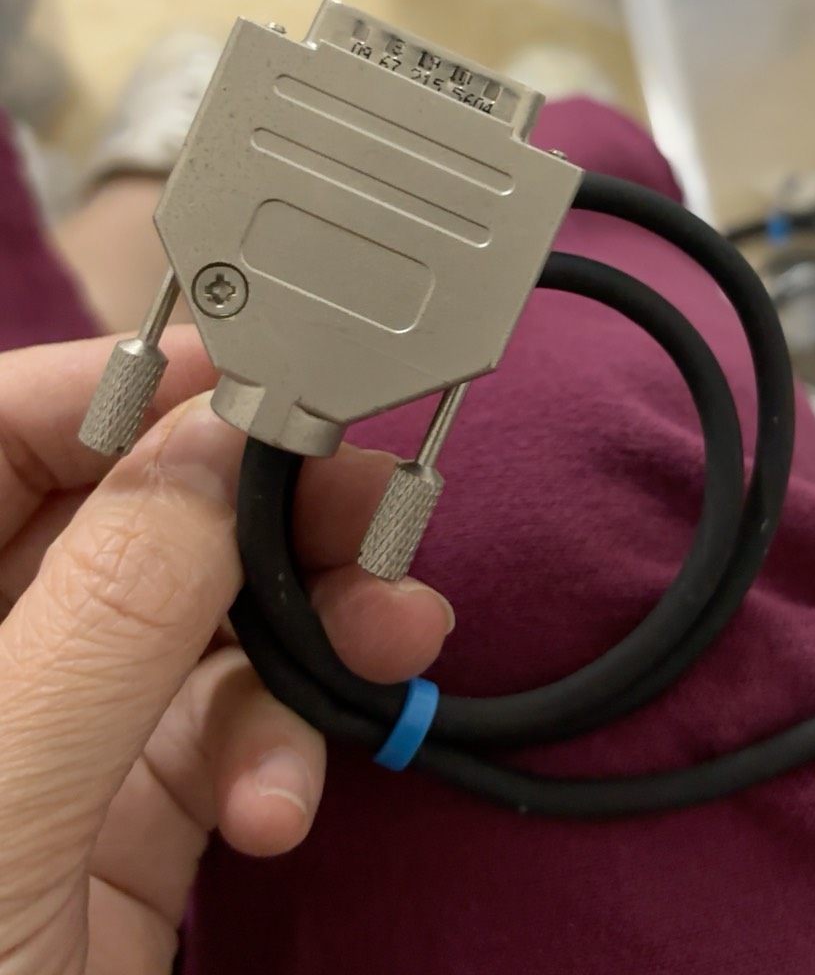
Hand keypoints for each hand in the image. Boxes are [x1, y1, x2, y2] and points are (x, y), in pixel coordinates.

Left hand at [0, 330, 453, 974]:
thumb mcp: (0, 798)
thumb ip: (105, 612)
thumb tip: (221, 444)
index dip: (121, 389)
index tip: (256, 375)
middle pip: (126, 520)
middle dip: (254, 513)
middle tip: (368, 506)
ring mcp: (55, 738)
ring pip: (198, 624)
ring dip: (301, 630)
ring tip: (394, 636)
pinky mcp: (127, 821)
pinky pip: (226, 734)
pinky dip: (281, 748)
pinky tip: (288, 807)